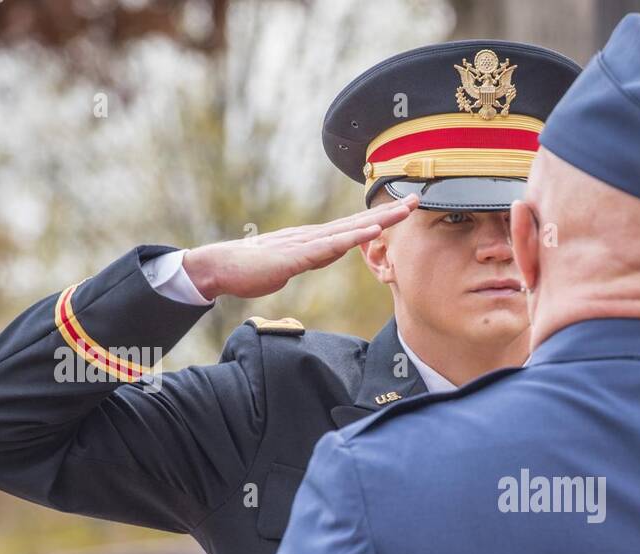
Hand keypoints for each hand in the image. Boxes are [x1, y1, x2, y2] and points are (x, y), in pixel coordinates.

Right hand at [182, 196, 418, 299]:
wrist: (221, 267)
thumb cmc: (252, 268)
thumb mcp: (292, 264)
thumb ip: (313, 257)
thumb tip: (331, 252)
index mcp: (314, 239)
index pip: (354, 227)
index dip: (381, 217)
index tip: (404, 209)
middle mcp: (314, 235)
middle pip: (359, 221)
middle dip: (390, 211)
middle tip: (418, 199)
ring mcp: (306, 243)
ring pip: (350, 228)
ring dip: (379, 218)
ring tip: (405, 209)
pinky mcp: (297, 255)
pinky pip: (330, 245)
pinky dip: (353, 236)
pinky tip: (371, 229)